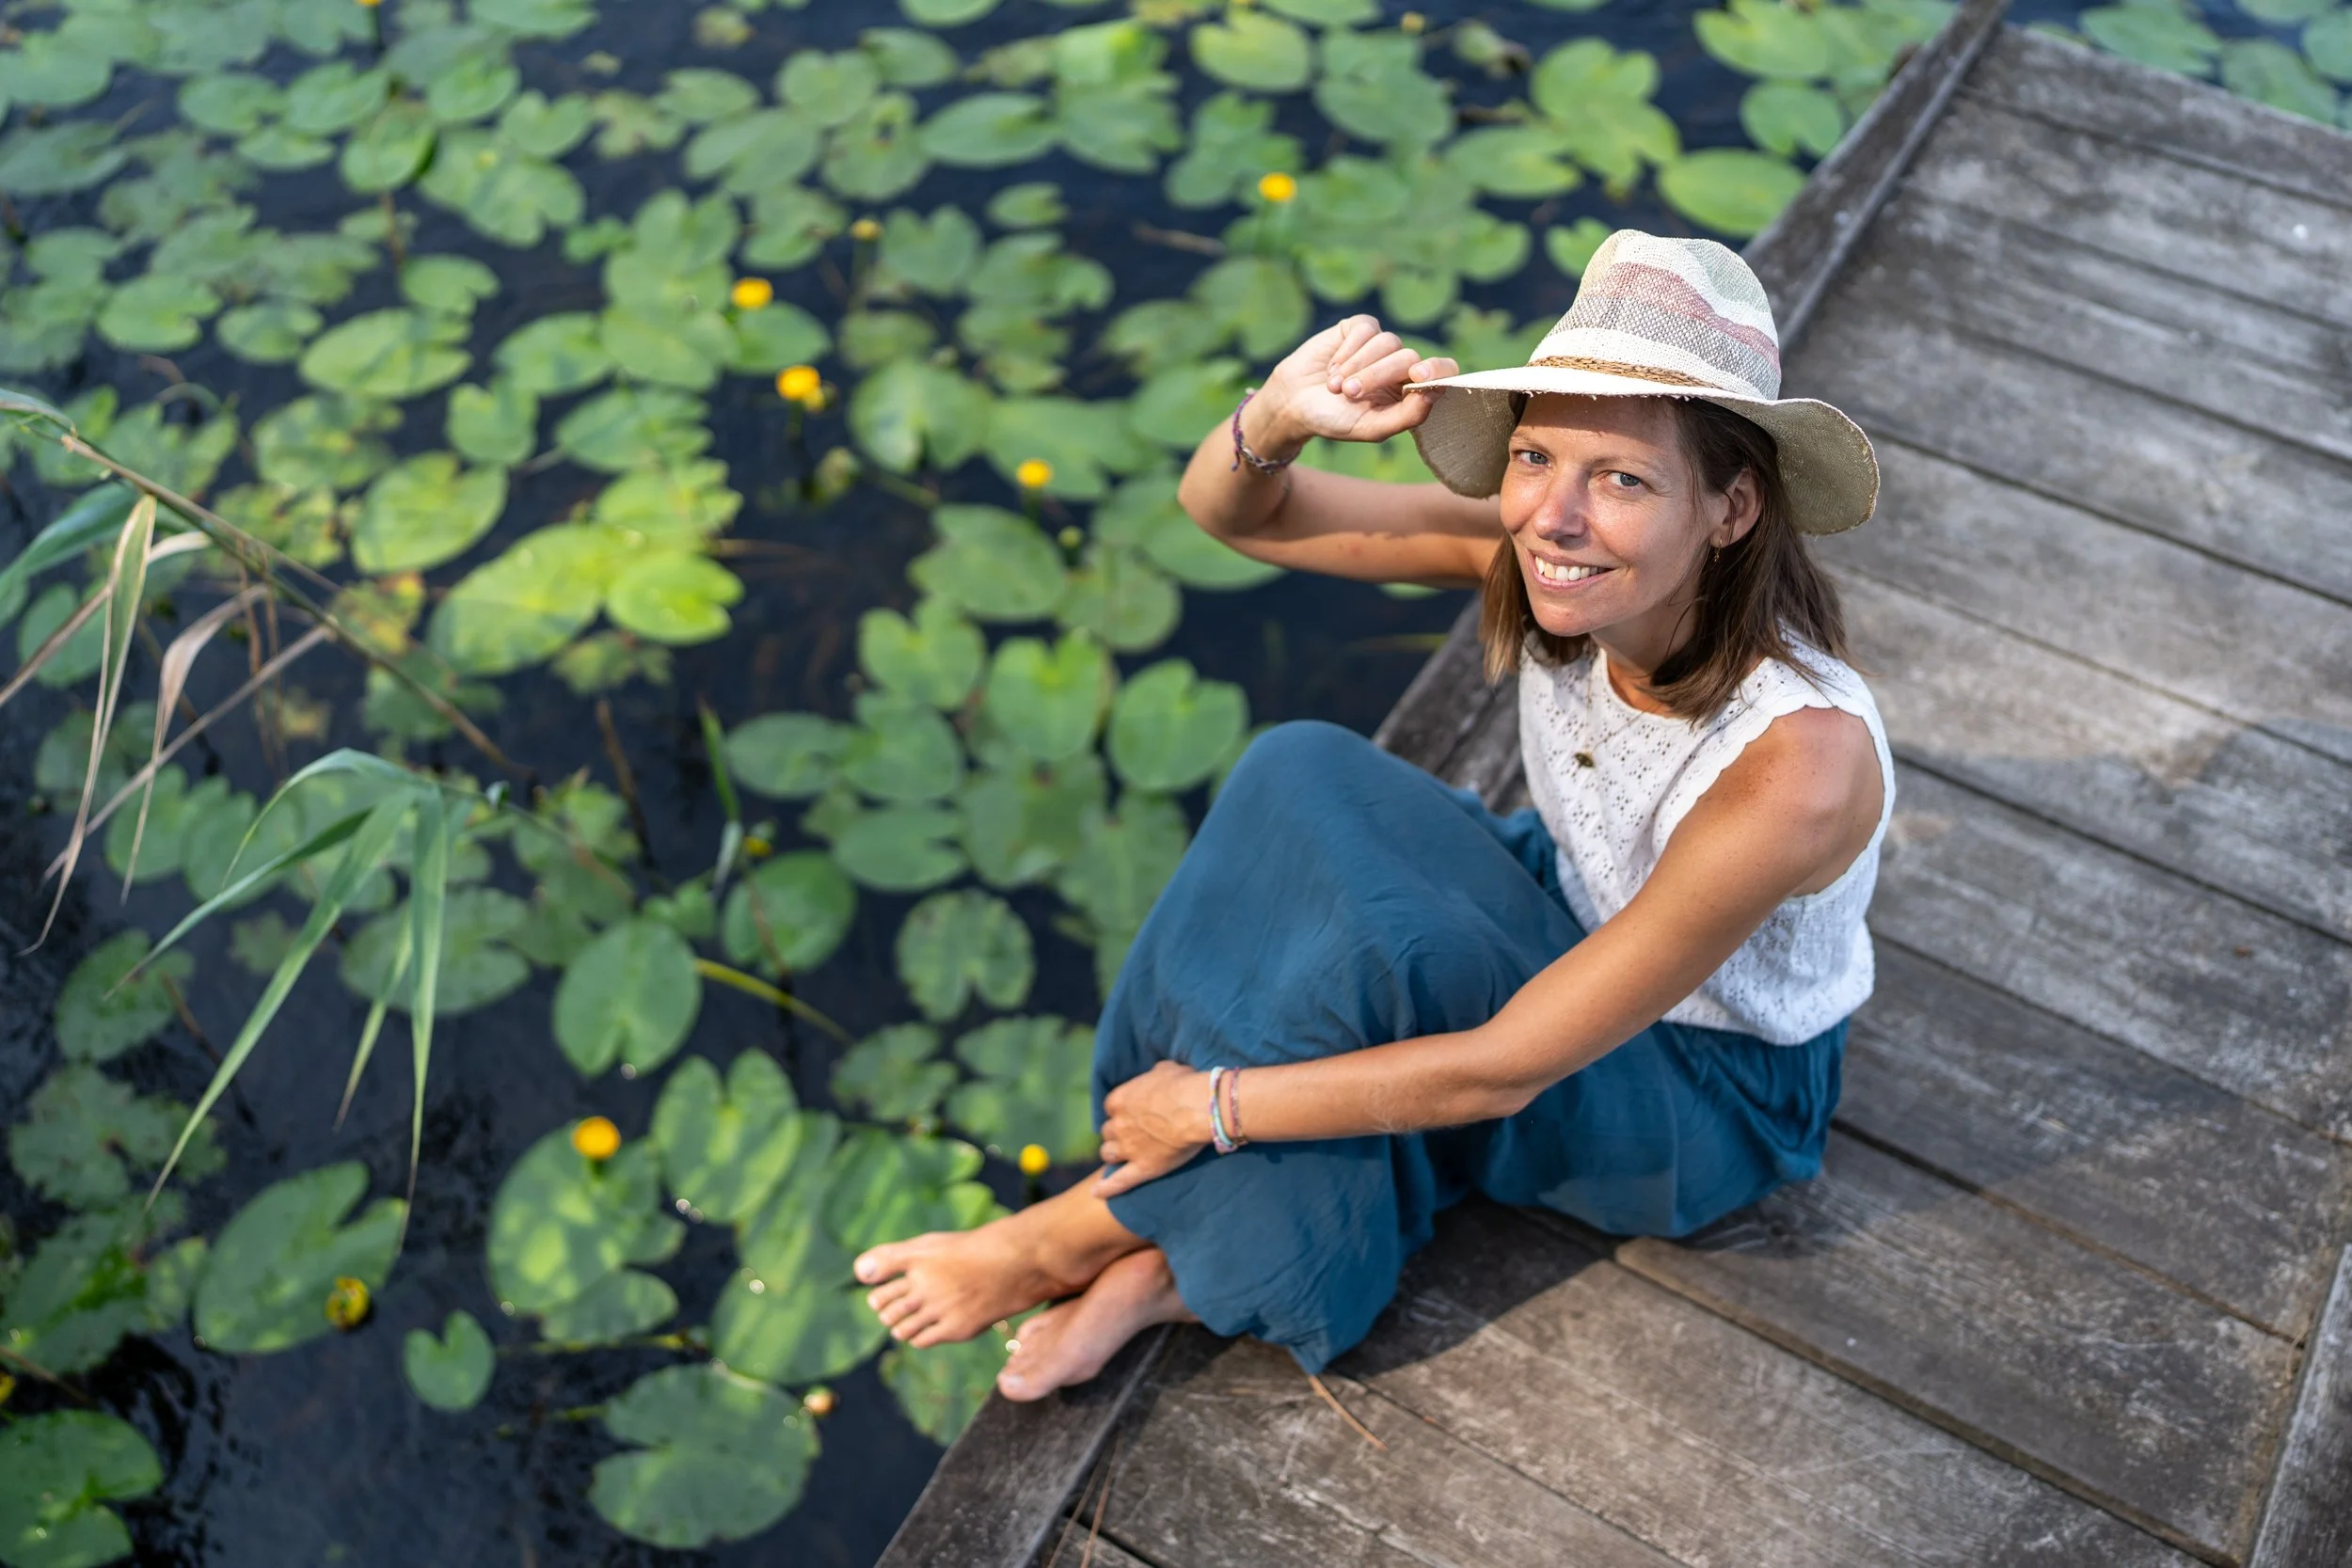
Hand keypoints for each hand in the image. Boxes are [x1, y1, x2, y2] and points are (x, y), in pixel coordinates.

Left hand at [1094, 1060, 1210, 1198]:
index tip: (1132, 1112)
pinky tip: (1097, 1193)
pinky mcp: (1142, 1168)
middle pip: (1108, 1132)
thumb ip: (1154, 1076)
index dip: (1121, 1111)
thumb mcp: (1165, 1070)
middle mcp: (1119, 1124)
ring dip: (1114, 1154)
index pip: (1111, 1107)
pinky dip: (1107, 1188)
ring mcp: (1128, 1148)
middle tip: (1130, 1134)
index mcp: (1120, 1099)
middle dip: (1117, 1133)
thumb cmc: (1184, 1085)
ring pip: (1109, 1154)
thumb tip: (1157, 1076)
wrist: (1197, 1107)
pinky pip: (1119, 1182)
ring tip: (1122, 1156)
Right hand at [1246, 316, 1460, 451]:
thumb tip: (1436, 393)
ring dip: (1357, 366)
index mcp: (1409, 392)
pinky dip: (1348, 349)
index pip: (1442, 372)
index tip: (1418, 376)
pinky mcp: (1358, 329)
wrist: (1293, 403)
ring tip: (1335, 386)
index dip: (1436, 369)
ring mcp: (1380, 345)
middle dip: (1376, 376)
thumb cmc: (1334, 420)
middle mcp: (1399, 366)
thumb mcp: (1370, 427)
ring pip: (1386, 342)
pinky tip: (1332, 367)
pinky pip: (1365, 328)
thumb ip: (1407, 416)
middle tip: (1348, 394)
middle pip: (1408, 357)